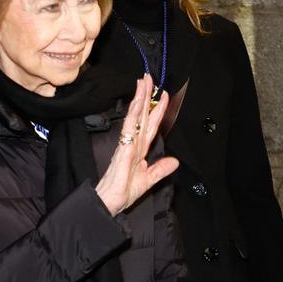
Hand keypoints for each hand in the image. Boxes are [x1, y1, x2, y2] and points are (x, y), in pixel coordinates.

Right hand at [95, 75, 178, 214]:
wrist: (108, 204)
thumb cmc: (121, 193)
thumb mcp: (148, 181)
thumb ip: (160, 170)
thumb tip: (174, 161)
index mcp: (139, 150)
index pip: (150, 125)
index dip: (157, 110)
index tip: (162, 95)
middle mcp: (133, 144)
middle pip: (142, 116)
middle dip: (146, 96)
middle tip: (149, 78)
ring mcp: (127, 146)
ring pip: (135, 118)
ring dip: (139, 100)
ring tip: (142, 83)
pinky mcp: (122, 151)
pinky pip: (129, 131)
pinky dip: (133, 117)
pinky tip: (137, 106)